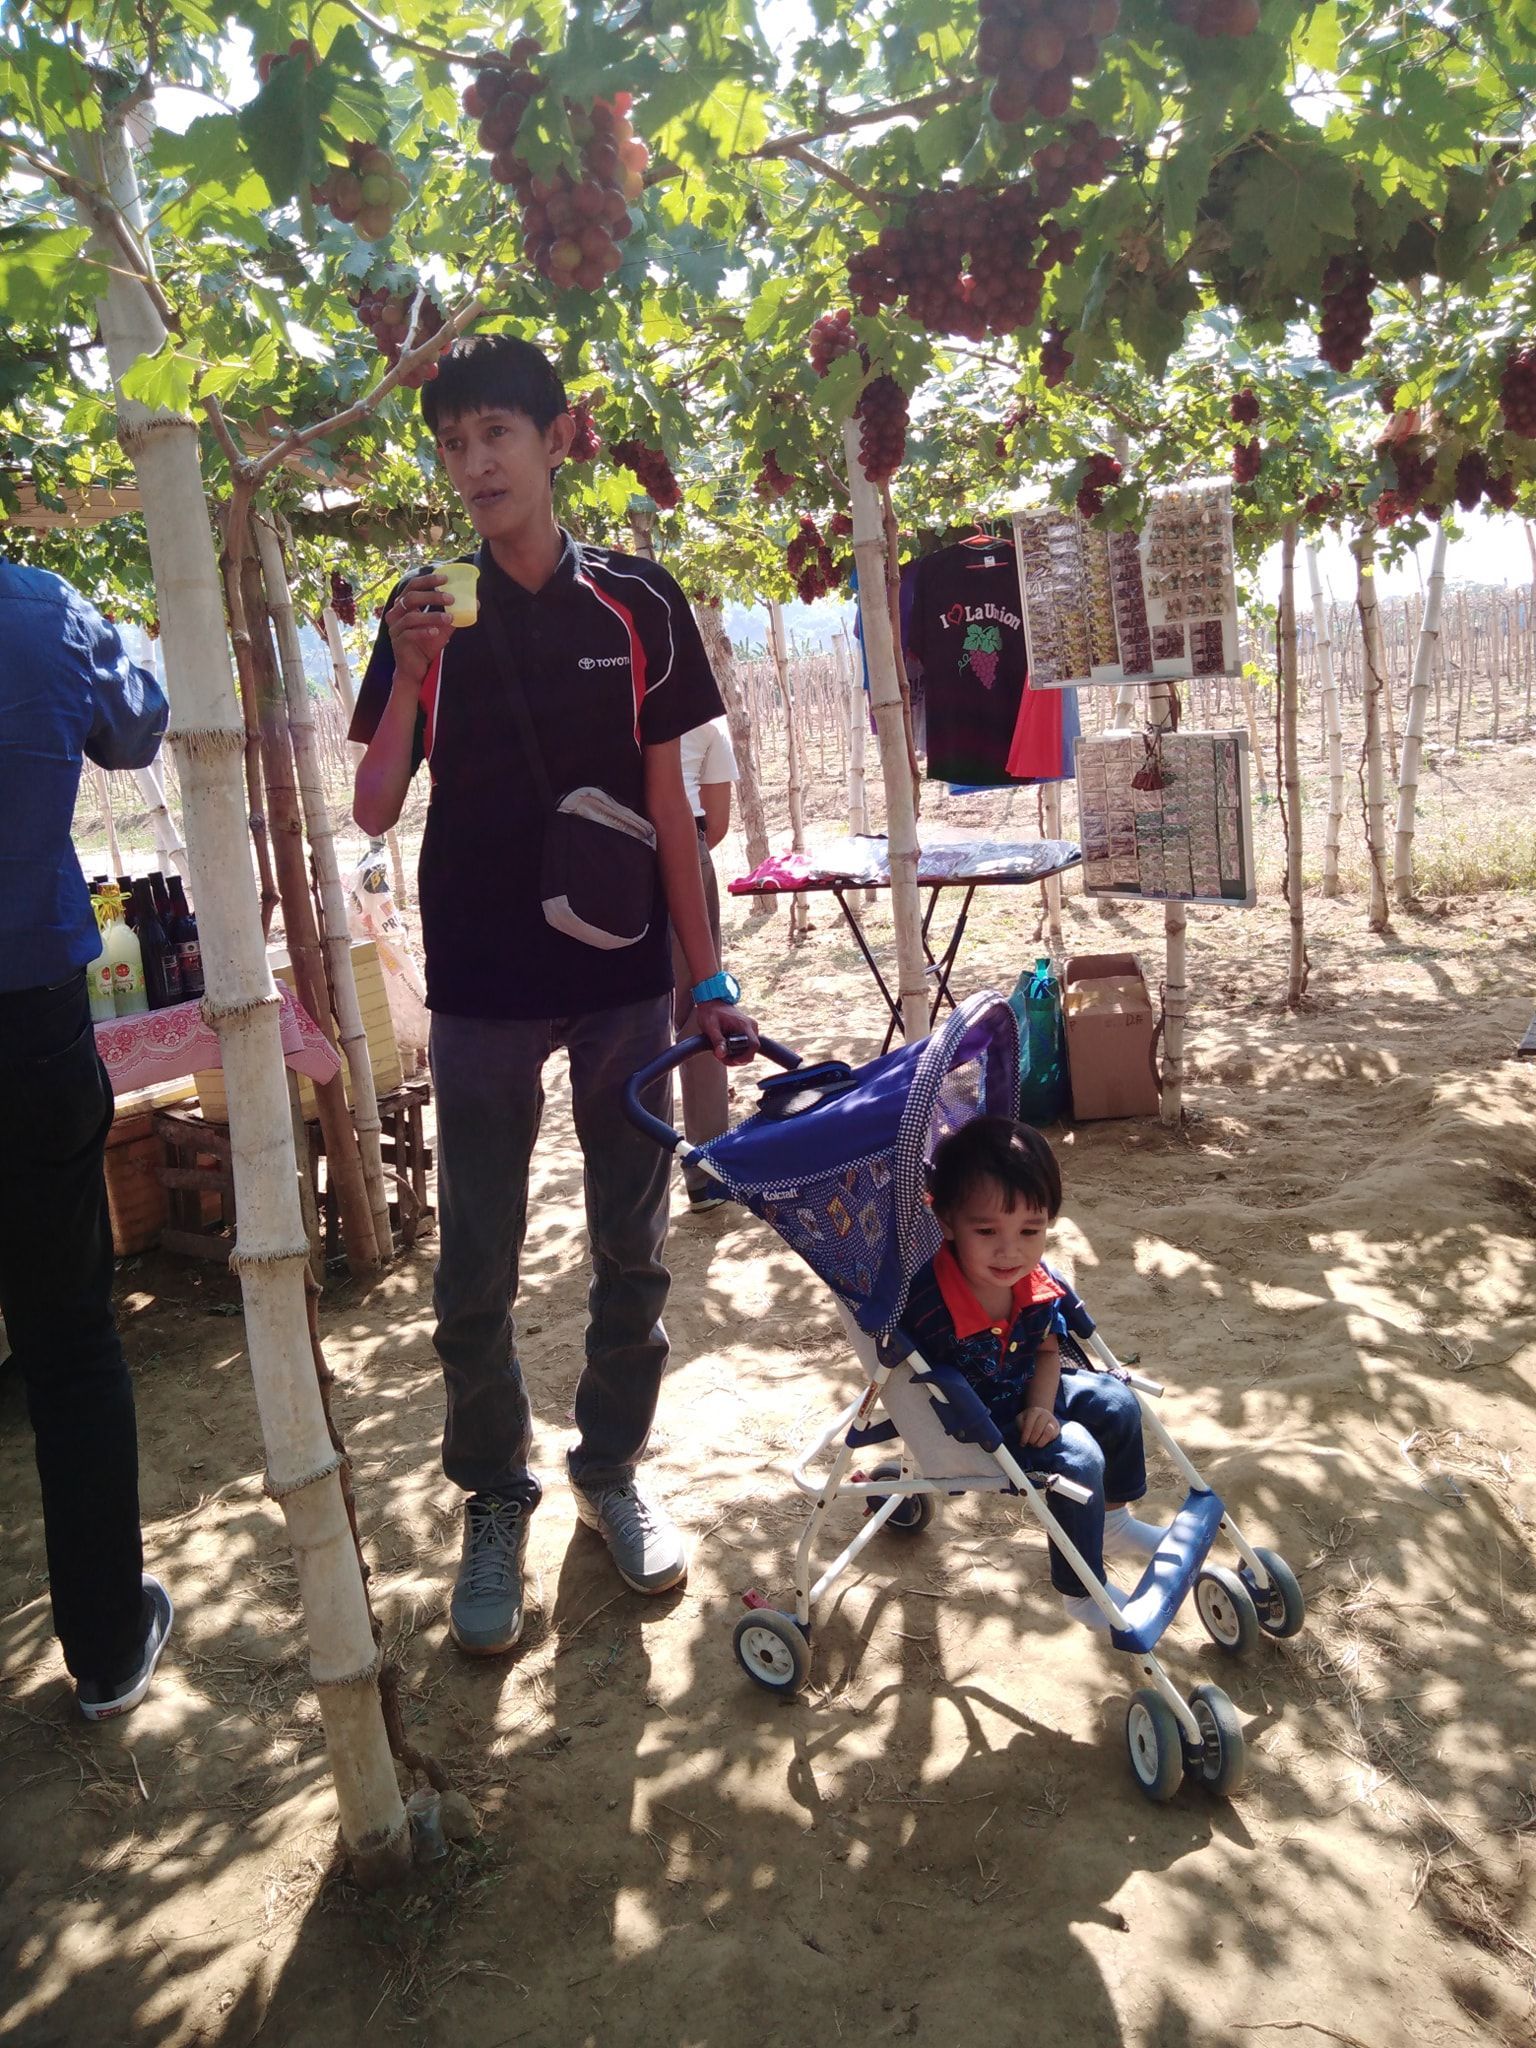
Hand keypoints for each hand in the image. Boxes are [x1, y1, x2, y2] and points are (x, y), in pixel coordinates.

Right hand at [385, 571, 455, 690]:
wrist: (417, 669)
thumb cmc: (427, 644)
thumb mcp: (442, 627)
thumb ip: (453, 614)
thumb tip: (475, 603)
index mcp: (405, 605)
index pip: (413, 586)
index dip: (428, 580)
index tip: (445, 579)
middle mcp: (396, 614)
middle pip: (411, 598)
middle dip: (432, 596)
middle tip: (451, 598)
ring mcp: (395, 628)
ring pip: (411, 616)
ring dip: (432, 616)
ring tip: (449, 618)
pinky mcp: (398, 642)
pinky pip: (409, 633)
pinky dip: (424, 631)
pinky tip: (436, 632)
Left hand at [695, 999, 757, 1062]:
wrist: (713, 1002)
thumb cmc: (711, 1012)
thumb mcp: (710, 1026)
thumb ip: (717, 1040)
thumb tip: (721, 1055)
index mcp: (744, 1024)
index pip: (754, 1045)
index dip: (746, 1056)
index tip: (734, 1060)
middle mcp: (751, 1027)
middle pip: (751, 1051)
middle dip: (736, 1058)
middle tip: (720, 1056)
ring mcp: (751, 1030)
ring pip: (748, 1051)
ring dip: (734, 1056)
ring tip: (720, 1051)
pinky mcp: (747, 1032)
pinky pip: (745, 1047)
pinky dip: (735, 1051)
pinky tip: (724, 1048)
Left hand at [1017, 1405, 1060, 1448]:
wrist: (1041, 1416)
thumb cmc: (1028, 1419)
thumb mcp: (1021, 1419)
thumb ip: (1020, 1424)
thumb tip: (1024, 1432)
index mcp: (1034, 1411)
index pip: (1028, 1425)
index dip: (1025, 1436)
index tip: (1022, 1443)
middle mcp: (1045, 1414)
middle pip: (1037, 1430)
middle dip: (1032, 1440)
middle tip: (1029, 1443)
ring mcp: (1052, 1420)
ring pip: (1047, 1433)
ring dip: (1039, 1442)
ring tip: (1035, 1444)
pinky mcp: (1057, 1428)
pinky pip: (1052, 1437)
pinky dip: (1045, 1442)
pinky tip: (1040, 1442)